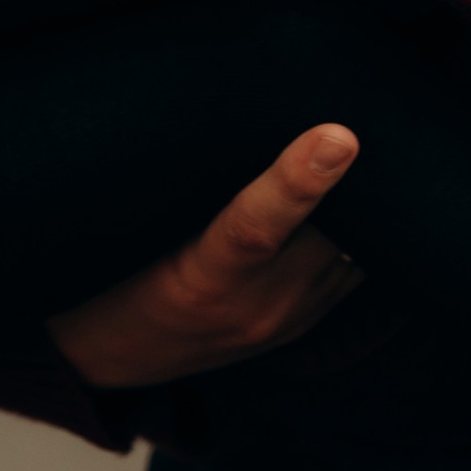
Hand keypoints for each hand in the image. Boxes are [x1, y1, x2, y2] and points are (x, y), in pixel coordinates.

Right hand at [48, 126, 365, 389]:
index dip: (298, 182)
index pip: (253, 229)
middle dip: (351, 178)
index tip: (337, 137)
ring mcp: (287, 322)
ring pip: (352, 253)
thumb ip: (181, 191)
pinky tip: (350, 200)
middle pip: (328, 235)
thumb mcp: (126, 234)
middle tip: (356, 110)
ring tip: (358, 151)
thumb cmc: (108, 279)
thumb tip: (235, 130)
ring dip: (362, 206)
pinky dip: (356, 232)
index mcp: (198, 282)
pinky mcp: (303, 327)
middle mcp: (254, 309)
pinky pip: (351, 271)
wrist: (115, 361)